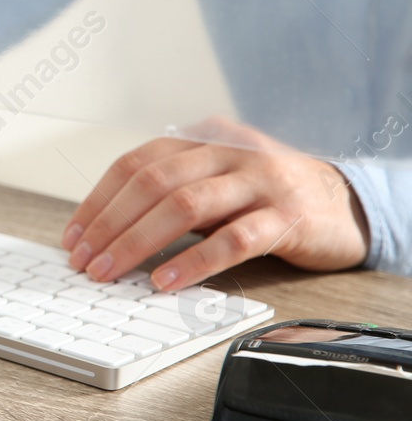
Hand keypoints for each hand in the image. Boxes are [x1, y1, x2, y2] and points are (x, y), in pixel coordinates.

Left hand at [62, 117, 367, 290]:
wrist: (347, 204)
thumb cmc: (264, 197)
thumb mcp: (213, 182)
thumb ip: (169, 194)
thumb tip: (105, 233)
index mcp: (202, 138)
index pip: (134, 164)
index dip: (97, 202)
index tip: (73, 238)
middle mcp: (229, 150)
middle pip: (152, 183)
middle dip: (109, 225)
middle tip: (85, 262)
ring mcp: (261, 180)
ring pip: (185, 206)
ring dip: (139, 243)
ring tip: (112, 273)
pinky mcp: (289, 217)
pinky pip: (233, 240)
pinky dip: (193, 263)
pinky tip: (165, 282)